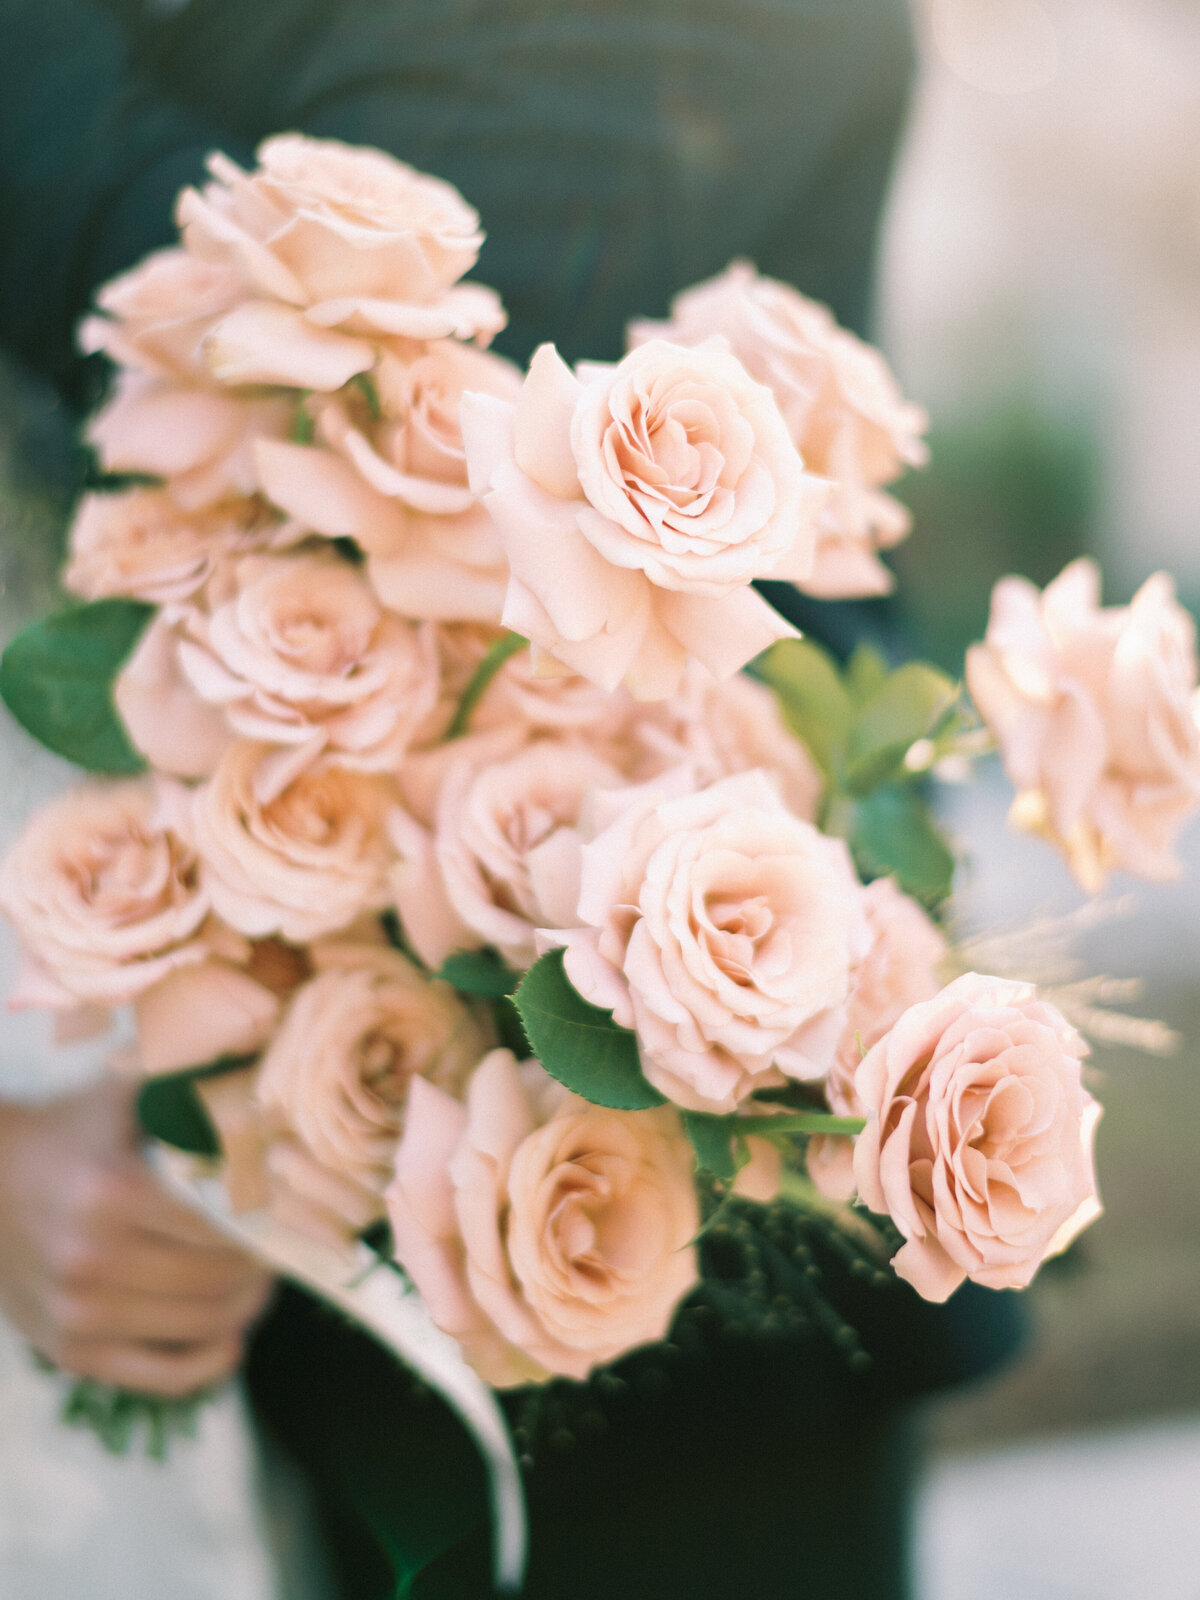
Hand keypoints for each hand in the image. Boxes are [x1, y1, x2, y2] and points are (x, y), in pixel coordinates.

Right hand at [0, 1078, 272, 1396]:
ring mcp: (79, 1315)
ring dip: (248, 1303)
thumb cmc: (72, 1133)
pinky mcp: (72, 1353)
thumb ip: (195, 1076)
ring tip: (259, 1275)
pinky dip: (211, 1361)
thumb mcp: (127, 1093)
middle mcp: (91, 1260)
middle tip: (282, 1240)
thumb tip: (269, 1046)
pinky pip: (165, 1378)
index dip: (269, 1216)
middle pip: (220, 1277)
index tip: (293, 1204)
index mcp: (112, 1192)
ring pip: (204, 1326)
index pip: (224, 1222)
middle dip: (265, 1260)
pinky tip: (231, 1333)